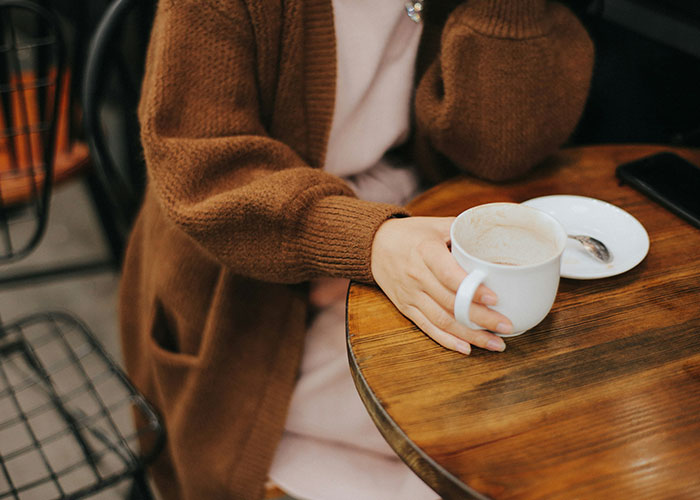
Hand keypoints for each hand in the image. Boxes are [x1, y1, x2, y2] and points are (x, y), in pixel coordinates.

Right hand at [370, 216, 512, 353]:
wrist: (373, 245)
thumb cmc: (410, 233)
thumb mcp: (435, 224)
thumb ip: (464, 231)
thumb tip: (497, 238)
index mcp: (426, 251)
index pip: (449, 275)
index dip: (471, 289)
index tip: (495, 298)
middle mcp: (416, 275)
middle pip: (450, 302)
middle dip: (480, 318)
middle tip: (506, 326)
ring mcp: (410, 295)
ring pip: (441, 320)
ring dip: (469, 335)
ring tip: (496, 343)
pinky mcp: (406, 307)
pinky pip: (427, 327)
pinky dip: (447, 340)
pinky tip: (467, 348)